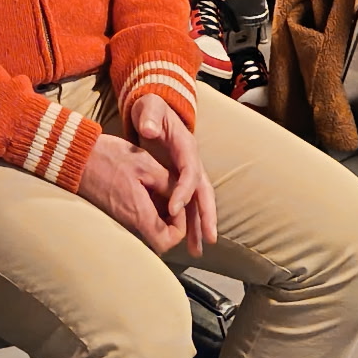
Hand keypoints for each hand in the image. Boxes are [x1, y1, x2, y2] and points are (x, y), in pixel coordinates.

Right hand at [77, 134, 184, 253]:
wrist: (76, 157)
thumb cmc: (110, 158)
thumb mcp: (146, 164)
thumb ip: (168, 183)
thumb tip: (183, 197)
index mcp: (139, 214)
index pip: (166, 242)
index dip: (180, 228)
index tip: (179, 206)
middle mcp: (130, 223)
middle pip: (159, 237)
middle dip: (172, 219)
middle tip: (172, 194)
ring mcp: (121, 219)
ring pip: (149, 226)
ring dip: (160, 211)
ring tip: (160, 186)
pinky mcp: (115, 211)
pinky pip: (138, 217)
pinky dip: (148, 206)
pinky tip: (147, 186)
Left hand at [126, 94, 215, 257]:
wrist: (154, 108)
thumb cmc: (151, 109)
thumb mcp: (149, 107)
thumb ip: (149, 116)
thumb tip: (148, 128)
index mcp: (186, 146)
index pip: (190, 172)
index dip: (184, 191)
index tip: (173, 210)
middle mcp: (192, 161)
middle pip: (204, 191)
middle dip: (207, 215)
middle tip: (209, 239)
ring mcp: (189, 171)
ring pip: (199, 201)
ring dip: (201, 225)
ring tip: (198, 250)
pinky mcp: (181, 178)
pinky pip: (189, 202)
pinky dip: (191, 221)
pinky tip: (189, 240)